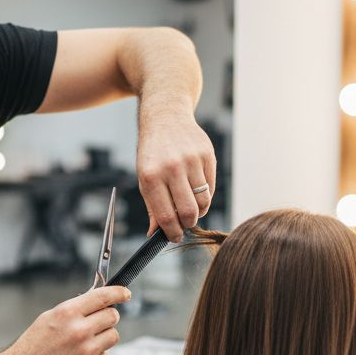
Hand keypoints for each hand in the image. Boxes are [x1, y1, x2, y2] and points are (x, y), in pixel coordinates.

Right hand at [0, 287, 130, 354]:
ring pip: (113, 336)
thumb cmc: (33, 347)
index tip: (125, 293)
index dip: (119, 292)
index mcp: (68, 313)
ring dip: (104, 336)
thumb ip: (75, 309)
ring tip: (84, 343)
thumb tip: (96, 302)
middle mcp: (80, 330)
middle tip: (98, 321)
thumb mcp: (49, 317)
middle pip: (112, 316)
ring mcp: (88, 351)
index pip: (103, 296)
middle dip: (108, 316)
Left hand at [137, 117, 216, 242]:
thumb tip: (154, 234)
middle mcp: (172, 167)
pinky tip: (195, 190)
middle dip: (187, 224)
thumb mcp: (144, 177)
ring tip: (190, 207)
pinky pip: (211, 186)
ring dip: (198, 211)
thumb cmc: (153, 152)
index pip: (166, 216)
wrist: (166, 117)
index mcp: (151, 176)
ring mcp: (191, 160)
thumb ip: (152, 206)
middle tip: (184, 223)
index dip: (172, 232)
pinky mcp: (207, 154)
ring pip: (203, 201)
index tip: (174, 237)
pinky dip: (205, 195)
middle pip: (188, 212)